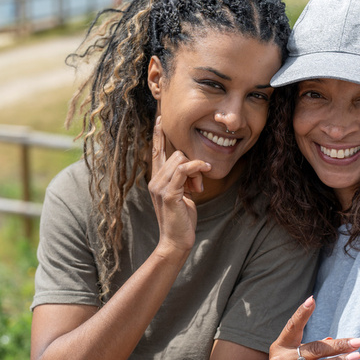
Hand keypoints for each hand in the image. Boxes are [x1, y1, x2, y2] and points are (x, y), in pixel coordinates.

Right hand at [147, 117, 210, 254]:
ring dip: (197, 171)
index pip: (156, 151)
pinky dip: (196, 167)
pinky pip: (184, 169)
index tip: (160, 118)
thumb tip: (191, 167)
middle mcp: (154, 181)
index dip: (158, 134)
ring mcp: (160, 187)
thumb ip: (182, 180)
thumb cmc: (181, 219)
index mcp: (157, 179)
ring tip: (198, 189)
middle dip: (193, 165)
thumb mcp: (182, 195)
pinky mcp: (170, 194)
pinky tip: (204, 169)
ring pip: (181, 159)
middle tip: (198, 185)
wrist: (176, 241)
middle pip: (176, 153)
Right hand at [264, 296, 359, 359]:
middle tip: (358, 342)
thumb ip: (312, 349)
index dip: (302, 313)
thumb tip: (333, 339)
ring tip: (356, 357)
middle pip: (314, 349)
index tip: (312, 300)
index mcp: (280, 346)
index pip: (292, 327)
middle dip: (338, 345)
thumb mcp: (297, 359)